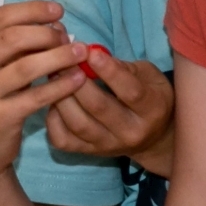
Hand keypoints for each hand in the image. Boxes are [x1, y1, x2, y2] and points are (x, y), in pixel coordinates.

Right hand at [0, 1, 88, 191]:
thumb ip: (15, 48)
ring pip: (25, 66)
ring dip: (58, 56)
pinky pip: (35, 96)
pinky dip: (60, 84)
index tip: (58, 10)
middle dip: (46, 33)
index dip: (31, 9)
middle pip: (12, 37)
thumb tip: (55, 25)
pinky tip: (77, 79)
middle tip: (69, 36)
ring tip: (81, 53)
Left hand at [45, 48, 174, 177]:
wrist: (153, 138)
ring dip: (62, 98)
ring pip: (78, 124)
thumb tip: (93, 55)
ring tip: (54, 76)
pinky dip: (53, 120)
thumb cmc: (149, 96)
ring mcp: (107, 145)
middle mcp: (130, 132)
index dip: (109, 71)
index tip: (90, 52)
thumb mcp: (148, 76)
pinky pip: (63, 140)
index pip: (130, 92)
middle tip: (64, 61)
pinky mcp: (88, 153)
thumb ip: (125, 67)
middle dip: (78, 81)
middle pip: (99, 107)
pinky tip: (53, 101)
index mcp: (152, 109)